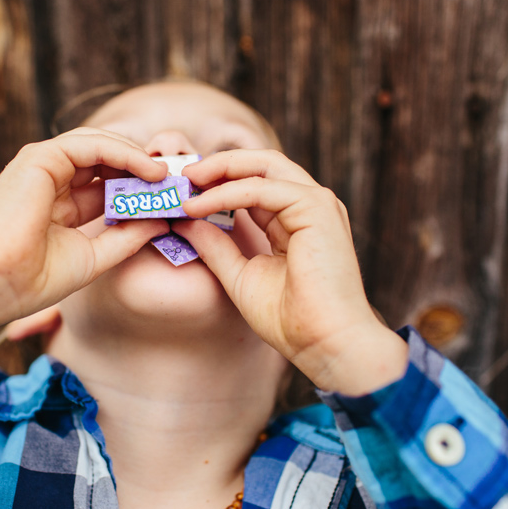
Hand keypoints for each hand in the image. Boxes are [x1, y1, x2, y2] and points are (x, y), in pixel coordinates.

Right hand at [0, 129, 168, 336]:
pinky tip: (152, 170)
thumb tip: (163, 220)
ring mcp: (43, 166)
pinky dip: (125, 152)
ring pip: (103, 147)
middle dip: (147, 168)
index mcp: (59, 204)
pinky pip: (92, 144)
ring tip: (172, 175)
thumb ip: (126, 236)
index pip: (109, 185)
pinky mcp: (40, 158)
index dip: (142, 189)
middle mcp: (51, 180)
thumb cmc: (31, 280)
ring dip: (141, 158)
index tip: (176, 198)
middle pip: (109, 162)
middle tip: (183, 179)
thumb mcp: (94, 257)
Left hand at [174, 150, 406, 395]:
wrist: (325, 344)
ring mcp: (317, 203)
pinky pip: (261, 189)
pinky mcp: (316, 208)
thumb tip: (184, 221)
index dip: (219, 181)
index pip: (255, 183)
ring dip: (220, 170)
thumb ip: (216, 246)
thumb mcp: (241, 275)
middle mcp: (309, 205)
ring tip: (186, 183)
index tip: (183, 190)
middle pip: (262, 163)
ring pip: (263, 165)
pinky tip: (198, 205)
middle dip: (219, 165)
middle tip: (182, 175)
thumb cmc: (291, 320)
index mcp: (296, 219)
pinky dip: (226, 193)